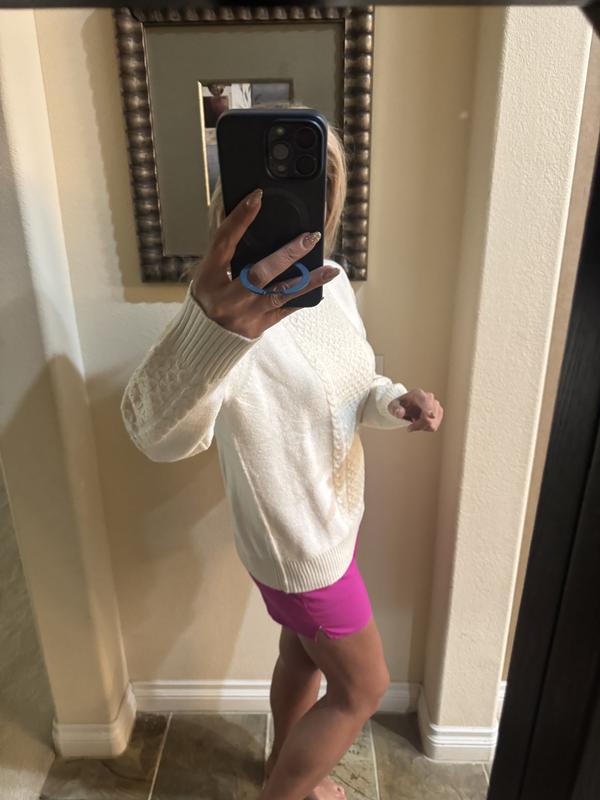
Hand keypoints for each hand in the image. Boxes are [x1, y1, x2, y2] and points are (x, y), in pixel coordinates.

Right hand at [190, 187, 338, 338]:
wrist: (205, 336)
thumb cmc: (210, 295)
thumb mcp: (209, 270)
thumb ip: (227, 248)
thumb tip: (246, 214)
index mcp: (209, 275)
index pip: (225, 241)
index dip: (240, 218)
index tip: (258, 197)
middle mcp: (227, 297)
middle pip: (259, 273)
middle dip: (287, 255)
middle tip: (310, 238)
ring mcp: (245, 314)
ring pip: (280, 294)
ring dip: (307, 280)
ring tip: (331, 270)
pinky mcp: (259, 326)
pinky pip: (285, 310)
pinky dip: (303, 297)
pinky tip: (322, 288)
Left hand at [388, 388, 443, 431]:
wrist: (406, 406)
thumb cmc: (400, 405)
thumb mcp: (392, 406)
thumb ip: (395, 409)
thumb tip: (400, 413)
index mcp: (418, 394)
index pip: (426, 401)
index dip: (429, 408)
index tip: (431, 415)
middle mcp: (429, 397)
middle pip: (429, 417)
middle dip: (418, 425)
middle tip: (409, 428)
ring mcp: (436, 405)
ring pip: (432, 424)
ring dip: (421, 427)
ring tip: (414, 422)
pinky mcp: (439, 413)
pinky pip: (434, 427)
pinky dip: (425, 428)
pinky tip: (420, 423)